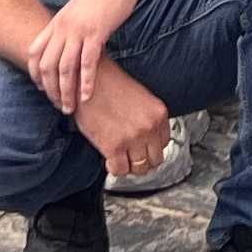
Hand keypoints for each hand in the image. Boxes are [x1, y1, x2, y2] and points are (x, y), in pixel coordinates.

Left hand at [26, 0, 139, 113]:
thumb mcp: (79, 6)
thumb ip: (71, 23)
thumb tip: (70, 39)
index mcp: (57, 20)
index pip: (34, 52)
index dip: (35, 73)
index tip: (42, 89)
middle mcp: (63, 27)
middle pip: (46, 66)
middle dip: (50, 90)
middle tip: (59, 105)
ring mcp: (78, 29)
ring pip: (64, 68)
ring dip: (66, 92)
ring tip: (70, 108)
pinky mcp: (96, 31)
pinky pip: (87, 63)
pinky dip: (85, 82)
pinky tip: (87, 96)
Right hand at [73, 55, 172, 180]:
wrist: (87, 80)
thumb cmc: (108, 85)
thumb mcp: (139, 98)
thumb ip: (146, 119)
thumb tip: (146, 139)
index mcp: (158, 113)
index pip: (164, 143)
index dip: (151, 148)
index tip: (143, 149)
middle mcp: (149, 126)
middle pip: (154, 159)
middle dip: (142, 161)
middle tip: (131, 158)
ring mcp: (133, 138)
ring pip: (139, 168)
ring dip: (128, 166)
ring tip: (120, 158)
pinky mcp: (114, 146)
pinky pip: (120, 170)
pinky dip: (115, 169)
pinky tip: (110, 159)